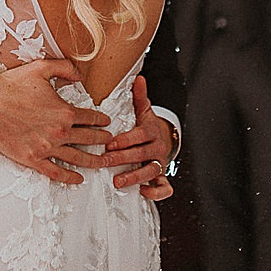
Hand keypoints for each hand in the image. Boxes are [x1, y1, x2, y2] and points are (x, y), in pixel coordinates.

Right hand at [0, 59, 113, 185]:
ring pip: (77, 158)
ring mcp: (46, 147)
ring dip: (94, 161)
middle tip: (110, 143)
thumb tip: (80, 75)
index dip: (102, 121)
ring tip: (103, 163)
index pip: (91, 118)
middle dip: (103, 141)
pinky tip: (78, 178)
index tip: (107, 123)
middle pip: (89, 140)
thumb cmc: (11, 84)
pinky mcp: (32, 158)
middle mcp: (59, 132)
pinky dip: (69, 177)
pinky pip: (55, 172)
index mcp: (64, 111)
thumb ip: (65, 68)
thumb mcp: (41, 68)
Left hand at [103, 77, 173, 200]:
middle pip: (142, 154)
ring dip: (135, 177)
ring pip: (151, 171)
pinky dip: (156, 192)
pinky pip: (165, 187)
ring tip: (117, 181)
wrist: (164, 139)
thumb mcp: (144, 111)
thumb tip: (138, 78)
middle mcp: (158, 148)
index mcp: (152, 131)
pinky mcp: (162, 177)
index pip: (140, 135)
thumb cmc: (147, 126)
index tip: (110, 143)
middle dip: (123, 158)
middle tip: (105, 161)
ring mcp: (160, 163)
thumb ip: (139, 96)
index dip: (126, 140)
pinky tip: (143, 192)